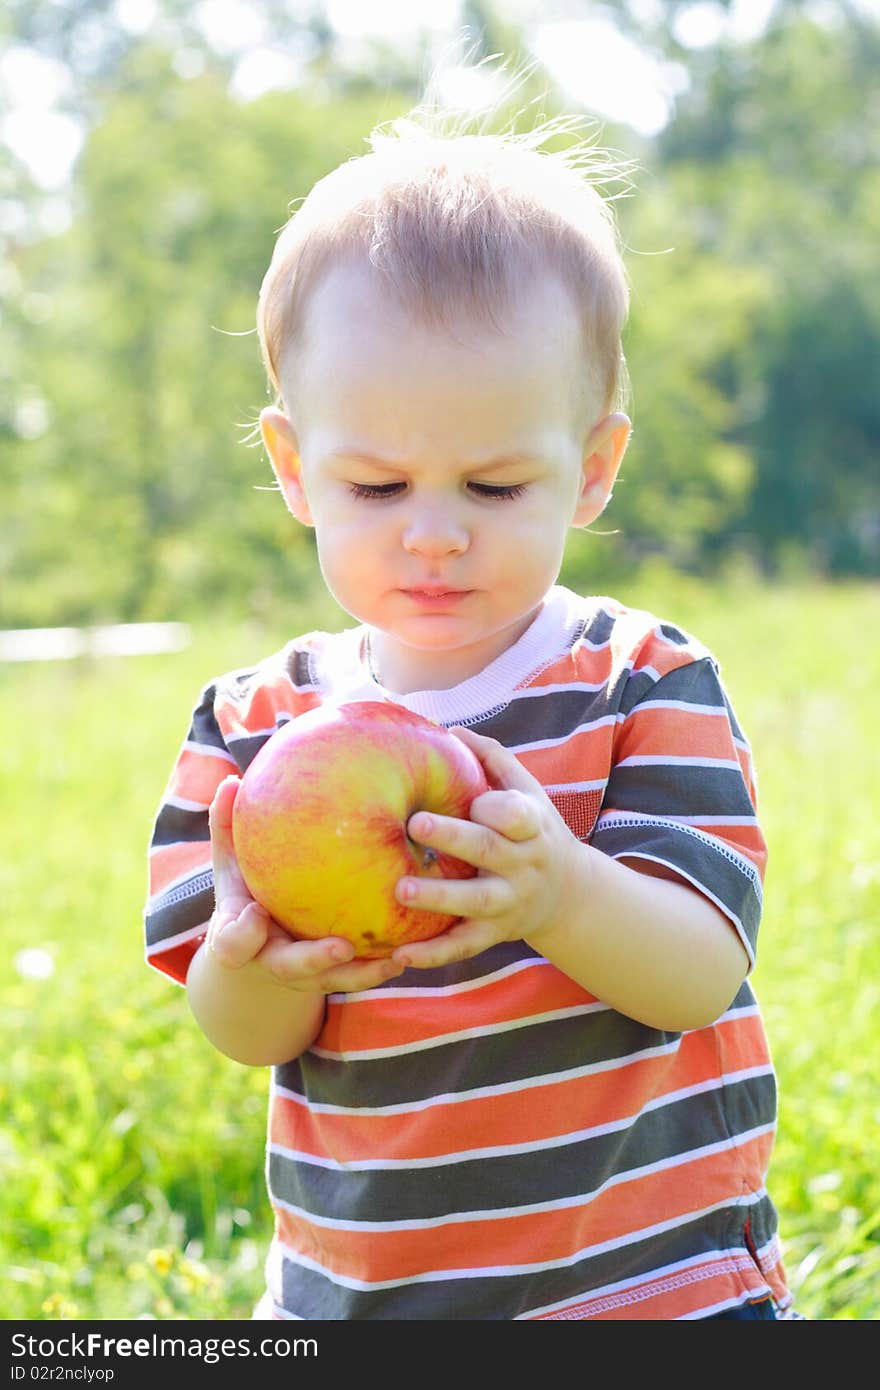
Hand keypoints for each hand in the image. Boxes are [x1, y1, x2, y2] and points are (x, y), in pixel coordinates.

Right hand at [206, 776, 404, 992]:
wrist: (257, 944)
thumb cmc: (246, 888)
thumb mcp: (231, 861)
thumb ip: (227, 826)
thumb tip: (231, 781)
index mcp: (240, 935)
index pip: (232, 943)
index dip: (241, 934)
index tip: (255, 912)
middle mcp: (271, 960)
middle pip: (289, 968)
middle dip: (314, 960)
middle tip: (340, 946)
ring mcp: (303, 975)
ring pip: (332, 981)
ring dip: (363, 973)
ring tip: (394, 957)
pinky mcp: (331, 977)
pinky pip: (359, 976)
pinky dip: (382, 966)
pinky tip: (412, 948)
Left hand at [390, 726, 582, 968]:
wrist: (569, 893)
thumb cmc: (533, 830)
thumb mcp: (527, 792)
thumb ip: (492, 760)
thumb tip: (449, 729)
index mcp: (530, 826)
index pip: (517, 815)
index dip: (495, 807)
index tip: (471, 799)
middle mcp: (522, 864)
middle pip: (488, 851)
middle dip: (453, 838)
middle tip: (414, 825)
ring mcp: (509, 901)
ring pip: (475, 901)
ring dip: (439, 897)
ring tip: (401, 891)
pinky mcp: (495, 933)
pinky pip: (463, 946)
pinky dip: (433, 954)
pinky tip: (400, 955)